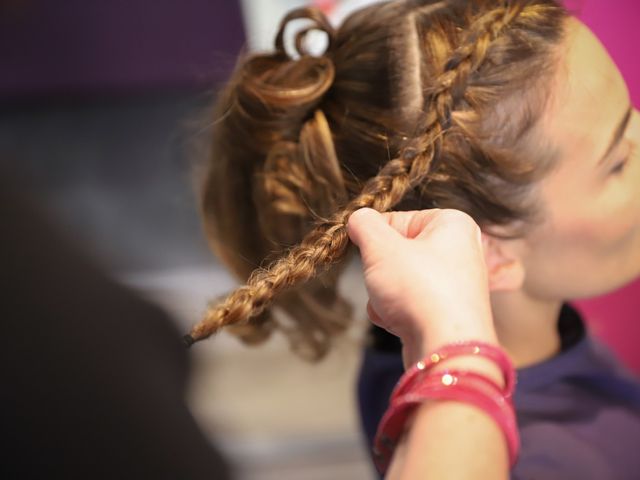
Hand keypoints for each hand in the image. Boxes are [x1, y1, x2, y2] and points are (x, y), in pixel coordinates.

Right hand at [347, 208, 497, 366]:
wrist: (446, 349)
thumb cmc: (419, 289)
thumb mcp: (380, 247)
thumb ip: (364, 225)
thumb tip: (357, 218)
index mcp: (452, 224)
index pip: (399, 219)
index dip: (375, 236)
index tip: (363, 248)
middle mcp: (460, 251)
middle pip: (397, 252)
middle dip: (380, 270)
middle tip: (381, 279)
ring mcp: (454, 285)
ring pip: (399, 280)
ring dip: (383, 293)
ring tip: (392, 304)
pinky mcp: (446, 313)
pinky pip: (409, 304)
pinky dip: (396, 313)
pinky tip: (399, 322)